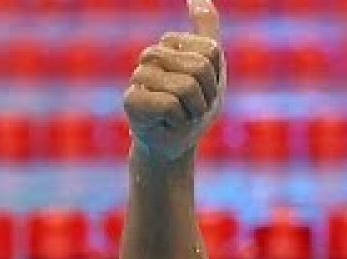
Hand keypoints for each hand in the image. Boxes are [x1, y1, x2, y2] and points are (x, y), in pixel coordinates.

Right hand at [123, 0, 224, 162]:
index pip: (211, 51)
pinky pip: (170, 104)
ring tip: (181, 114)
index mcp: (170, 44)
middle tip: (193, 106)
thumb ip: (206, 28)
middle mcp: (151, 56)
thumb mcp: (211, 66)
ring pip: (186, 87)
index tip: (204, 90)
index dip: (215, 78)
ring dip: (194, 110)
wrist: (176, 142)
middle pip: (200, 67)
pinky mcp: (131, 100)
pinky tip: (168, 122)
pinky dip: (179, 119)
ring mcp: (138, 76)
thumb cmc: (194, 105)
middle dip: (206, 95)